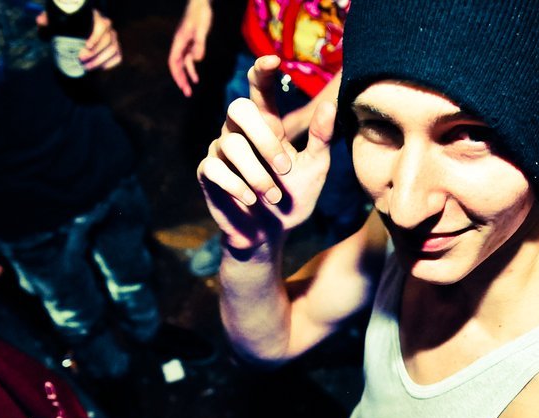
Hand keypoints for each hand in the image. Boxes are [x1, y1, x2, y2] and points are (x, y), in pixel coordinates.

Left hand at [36, 10, 121, 70]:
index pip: (101, 26)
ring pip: (113, 50)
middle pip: (107, 41)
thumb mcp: (56, 20)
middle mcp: (107, 26)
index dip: (96, 37)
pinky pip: (118, 56)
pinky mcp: (115, 47)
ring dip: (101, 60)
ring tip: (87, 67)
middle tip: (81, 61)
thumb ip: (48, 20)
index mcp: (95, 17)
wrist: (76, 28)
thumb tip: (41, 21)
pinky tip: (100, 68)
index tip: (85, 47)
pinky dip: (110, 63)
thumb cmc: (66, 23)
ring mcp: (113, 37)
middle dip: (95, 53)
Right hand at [168, 0, 212, 96]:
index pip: (174, 62)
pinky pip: (189, 59)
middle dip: (180, 79)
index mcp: (179, 41)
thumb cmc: (199, 14)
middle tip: (187, 93)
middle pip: (177, 66)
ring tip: (190, 89)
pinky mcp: (191, 43)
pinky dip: (192, 69)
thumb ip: (199, 43)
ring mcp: (185, 44)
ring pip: (183, 64)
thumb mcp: (201, 29)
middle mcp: (180, 44)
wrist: (201, 4)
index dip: (177, 74)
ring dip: (186, 76)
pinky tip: (196, 78)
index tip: (182, 85)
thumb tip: (196, 59)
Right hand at [197, 55, 333, 251]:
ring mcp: (220, 151)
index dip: (261, 72)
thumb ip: (321, 138)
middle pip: (238, 107)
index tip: (274, 60)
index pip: (258, 89)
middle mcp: (239, 132)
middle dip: (264, 137)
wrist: (270, 235)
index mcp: (265, 126)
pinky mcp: (207, 174)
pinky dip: (236, 186)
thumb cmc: (292, 199)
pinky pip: (214, 168)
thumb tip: (331, 105)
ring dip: (257, 174)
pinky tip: (251, 200)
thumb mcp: (315, 168)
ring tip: (272, 197)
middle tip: (285, 167)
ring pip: (230, 144)